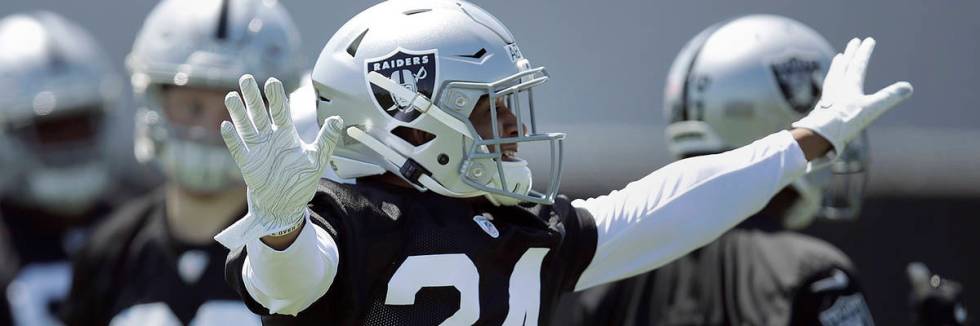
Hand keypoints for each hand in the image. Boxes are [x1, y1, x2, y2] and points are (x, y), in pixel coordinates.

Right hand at [213, 74, 342, 248]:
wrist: (285, 205)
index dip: (276, 97)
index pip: (280, 111)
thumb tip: (338, 119)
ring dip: (238, 112)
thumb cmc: (301, 181)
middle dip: (252, 97)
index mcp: (286, 134)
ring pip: (245, 126)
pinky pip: (238, 148)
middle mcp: (270, 138)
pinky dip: (232, 138)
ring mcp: (257, 150)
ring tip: (231, 96)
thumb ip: (326, 139)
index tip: (272, 81)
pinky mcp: (247, 164)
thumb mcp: (317, 159)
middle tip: (246, 78)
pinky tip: (226, 125)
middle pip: (259, 113)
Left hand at [792, 37, 912, 156]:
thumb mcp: (872, 108)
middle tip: (854, 41)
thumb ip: (890, 97)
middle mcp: (838, 87)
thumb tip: (909, 87)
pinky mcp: (823, 107)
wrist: (820, 134)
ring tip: (839, 58)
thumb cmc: (846, 120)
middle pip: (844, 66)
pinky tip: (830, 86)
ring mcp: (829, 96)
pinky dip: (831, 82)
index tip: (868, 40)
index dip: (864, 52)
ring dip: (838, 65)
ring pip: (834, 75)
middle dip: (851, 53)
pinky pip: (828, 89)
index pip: (858, 64)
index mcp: (850, 85)